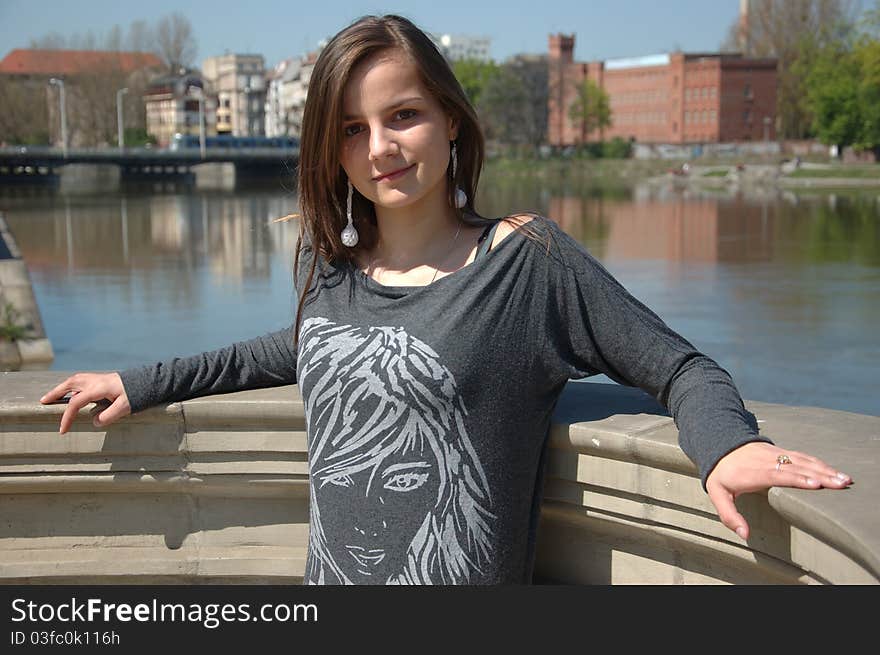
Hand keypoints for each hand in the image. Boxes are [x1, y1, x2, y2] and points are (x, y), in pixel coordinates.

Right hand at [40, 372, 130, 434]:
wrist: (148, 381)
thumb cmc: (137, 394)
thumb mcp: (126, 407)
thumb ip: (109, 416)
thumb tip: (94, 422)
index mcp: (99, 388)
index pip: (76, 402)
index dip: (67, 416)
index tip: (63, 430)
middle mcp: (95, 380)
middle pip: (70, 384)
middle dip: (55, 393)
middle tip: (43, 401)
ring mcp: (98, 378)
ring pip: (75, 380)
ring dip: (62, 387)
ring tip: (52, 396)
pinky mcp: (102, 379)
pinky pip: (82, 380)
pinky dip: (72, 385)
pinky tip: (71, 393)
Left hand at [706, 441, 852, 539]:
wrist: (720, 443)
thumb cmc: (721, 474)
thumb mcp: (717, 494)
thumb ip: (730, 515)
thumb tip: (745, 535)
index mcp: (752, 473)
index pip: (777, 475)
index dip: (796, 479)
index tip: (815, 485)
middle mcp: (767, 461)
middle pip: (796, 468)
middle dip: (820, 476)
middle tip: (840, 484)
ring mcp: (775, 455)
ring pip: (803, 461)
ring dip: (825, 470)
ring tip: (844, 480)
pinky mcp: (781, 452)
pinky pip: (803, 457)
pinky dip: (820, 464)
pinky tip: (834, 471)